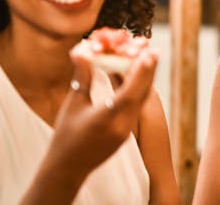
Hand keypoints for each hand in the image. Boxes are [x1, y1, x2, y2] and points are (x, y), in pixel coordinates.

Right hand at [47, 47, 157, 180]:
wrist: (68, 168)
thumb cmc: (65, 136)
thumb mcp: (73, 105)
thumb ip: (82, 77)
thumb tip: (83, 50)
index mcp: (106, 119)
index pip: (129, 93)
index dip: (140, 73)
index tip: (148, 54)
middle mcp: (122, 126)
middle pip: (141, 94)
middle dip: (148, 71)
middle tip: (153, 50)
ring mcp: (126, 130)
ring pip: (141, 100)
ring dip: (145, 79)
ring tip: (149, 59)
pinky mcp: (127, 132)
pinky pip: (135, 107)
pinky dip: (137, 90)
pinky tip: (135, 77)